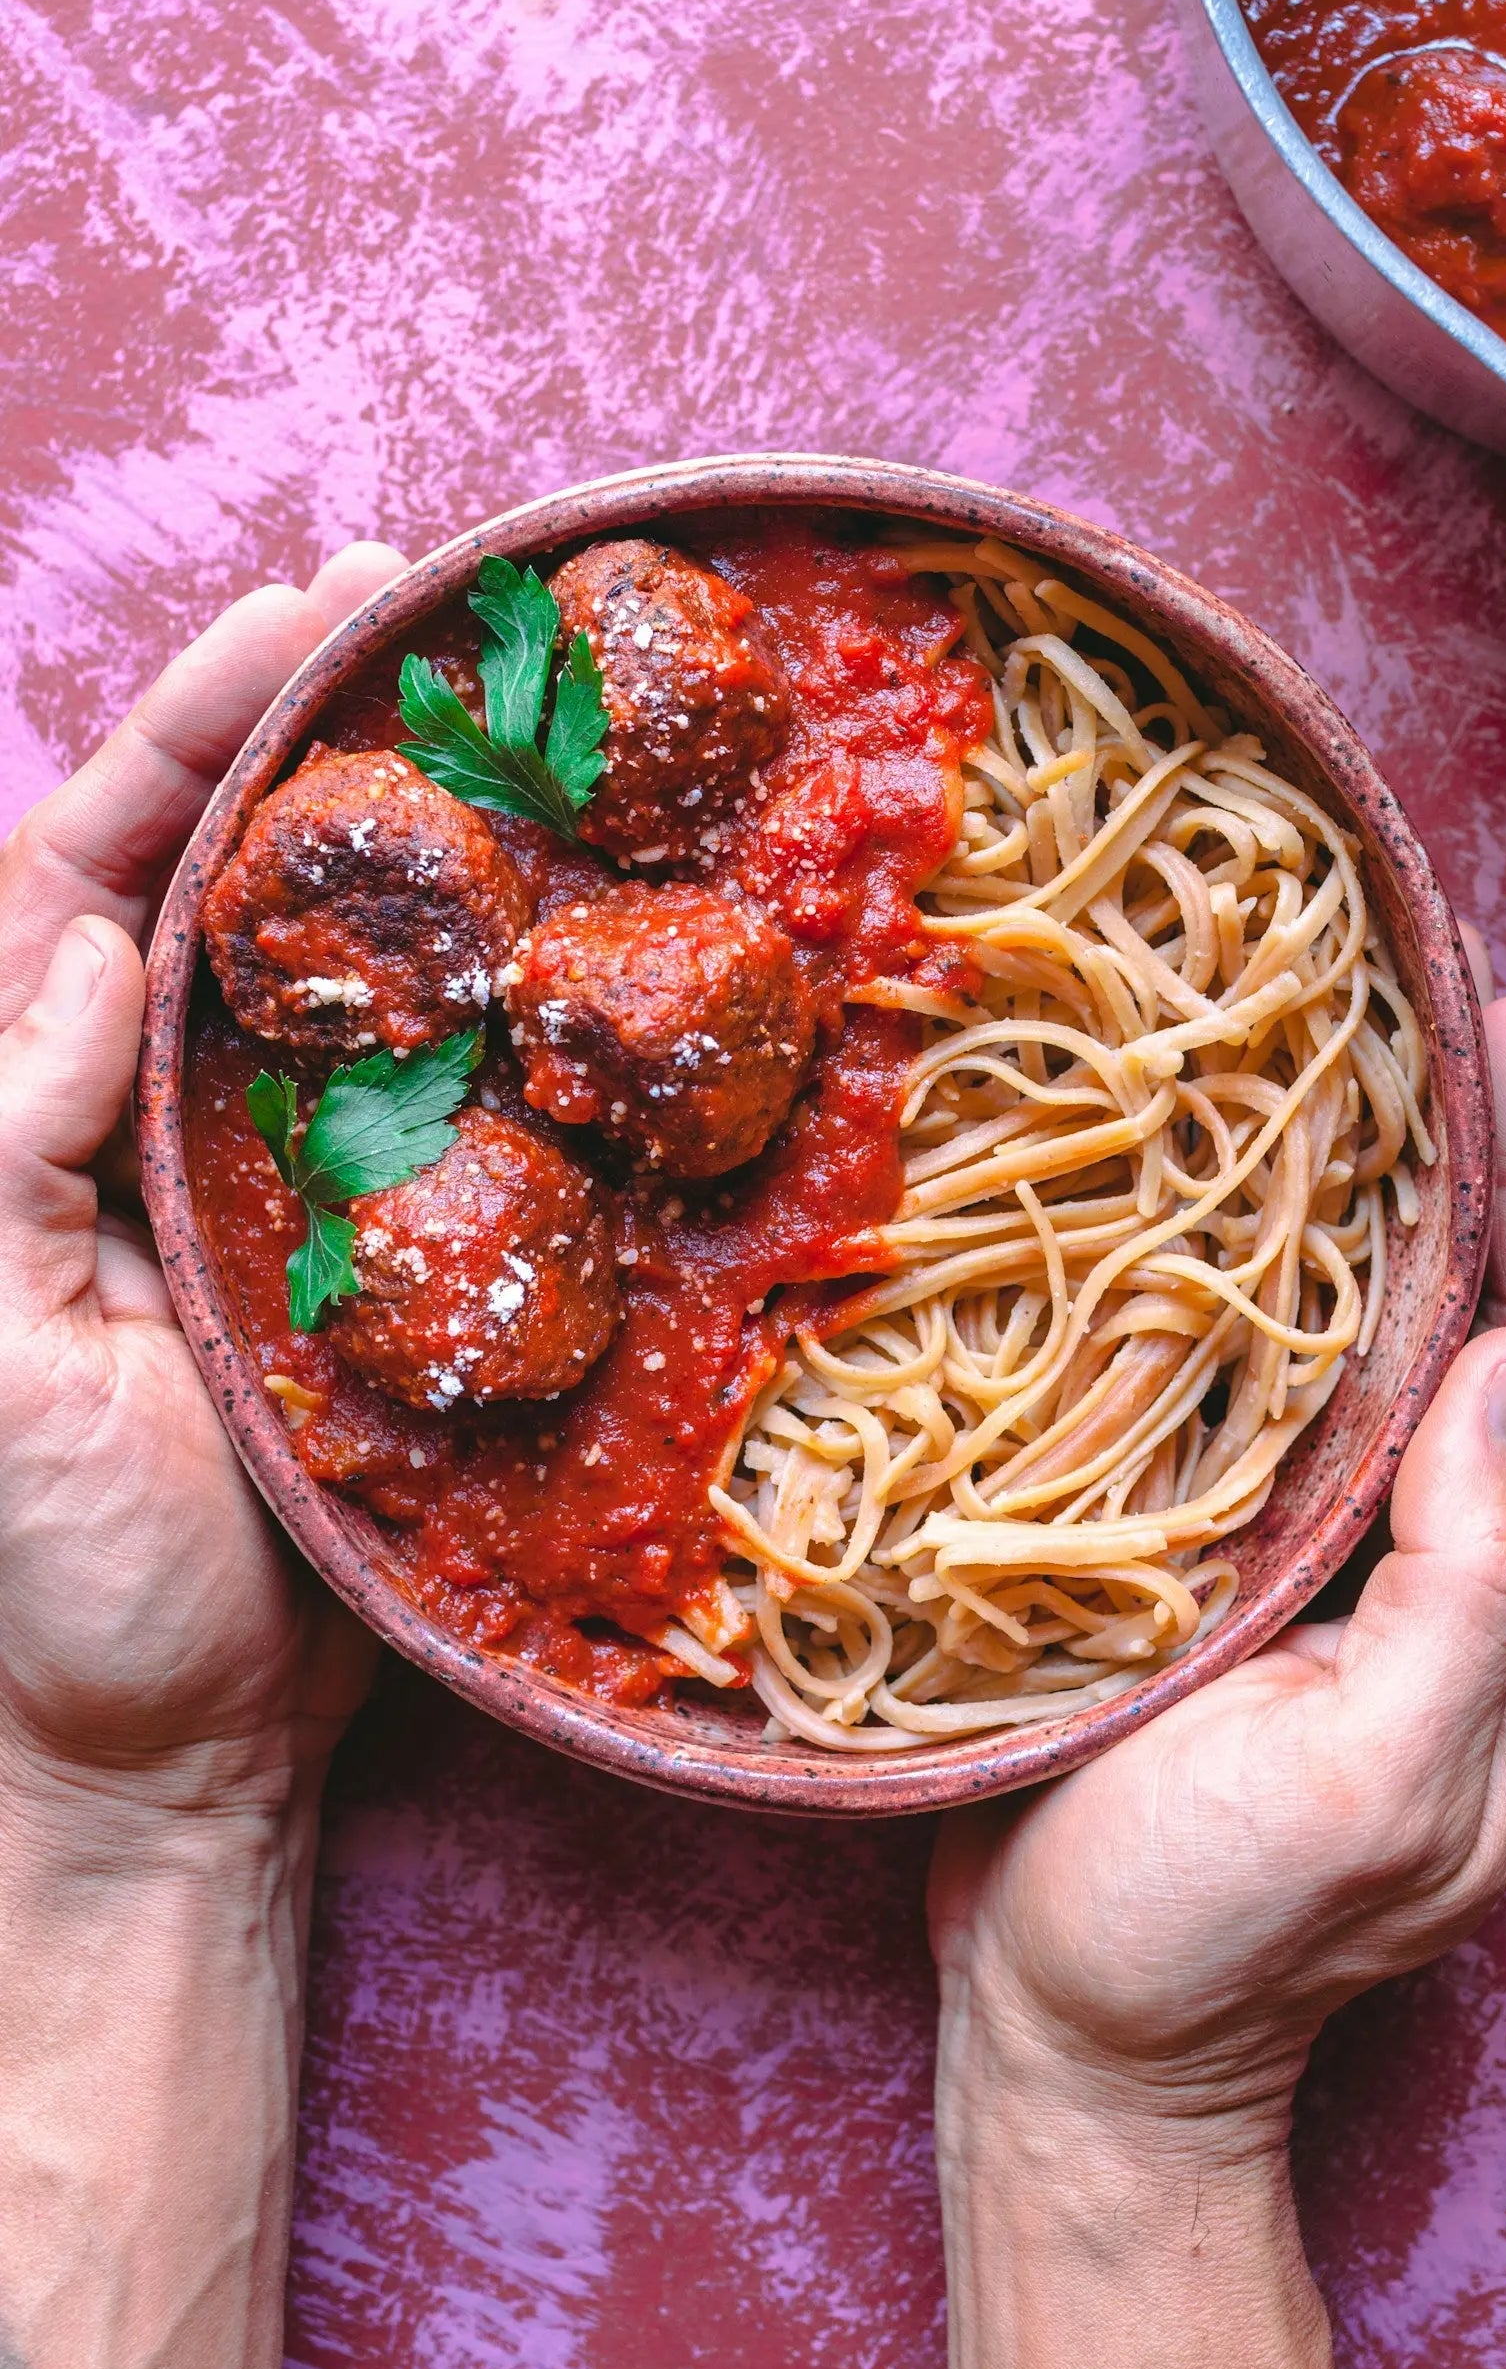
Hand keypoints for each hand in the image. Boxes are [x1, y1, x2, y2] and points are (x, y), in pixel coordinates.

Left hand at [0, 544, 403, 1823]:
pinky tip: (584, 941)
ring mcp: (286, 1177)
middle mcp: (162, 1111)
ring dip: (430, 844)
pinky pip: (453, 1107)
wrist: (177, 1759)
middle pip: (237, 878)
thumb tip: (94, 954)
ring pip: (357, 971)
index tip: (300, 618)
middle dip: (321, 732)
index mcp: (41, 1107)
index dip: (191, 730)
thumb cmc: (51, 1578)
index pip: (94, 868)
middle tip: (436, 609)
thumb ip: (5, 1153)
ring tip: (524, 722)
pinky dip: (509, 1011)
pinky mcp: (394, 1258)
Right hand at [929, 969, 1505, 2368]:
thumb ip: (1471, 1581)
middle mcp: (1444, 1562)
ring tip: (1316, 1056)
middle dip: (1468, 1151)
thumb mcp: (1374, 1781)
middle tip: (1412, 988)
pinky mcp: (1227, 1574)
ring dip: (1363, 1200)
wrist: (1074, 2048)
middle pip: (1482, 1316)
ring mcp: (1335, 1567)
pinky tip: (1195, 1211)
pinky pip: (1267, 1400)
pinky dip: (1254, 1289)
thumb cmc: (1214, 1931)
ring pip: (1373, 1342)